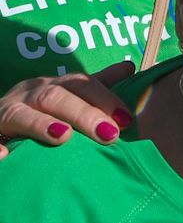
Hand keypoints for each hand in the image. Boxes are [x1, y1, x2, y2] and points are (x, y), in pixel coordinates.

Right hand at [0, 62, 135, 160]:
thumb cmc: (38, 108)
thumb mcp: (66, 93)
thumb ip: (96, 85)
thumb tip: (130, 66)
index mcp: (53, 85)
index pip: (81, 84)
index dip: (105, 98)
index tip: (126, 119)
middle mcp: (29, 93)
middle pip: (56, 97)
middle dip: (83, 114)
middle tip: (108, 134)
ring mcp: (6, 111)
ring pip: (23, 113)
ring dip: (41, 124)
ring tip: (63, 136)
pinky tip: (4, 156)